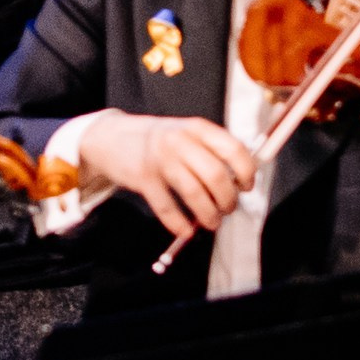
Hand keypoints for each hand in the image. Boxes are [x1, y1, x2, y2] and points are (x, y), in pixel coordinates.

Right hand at [76, 112, 256, 245]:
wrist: (112, 139)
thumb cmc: (159, 140)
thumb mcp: (188, 133)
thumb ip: (211, 149)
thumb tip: (239, 178)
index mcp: (198, 128)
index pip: (233, 149)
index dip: (246, 171)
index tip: (247, 187)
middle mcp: (181, 142)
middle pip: (215, 174)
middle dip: (228, 197)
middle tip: (230, 208)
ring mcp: (160, 161)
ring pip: (194, 192)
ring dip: (208, 213)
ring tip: (213, 222)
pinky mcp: (143, 180)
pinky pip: (166, 206)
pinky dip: (179, 223)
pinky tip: (186, 231)